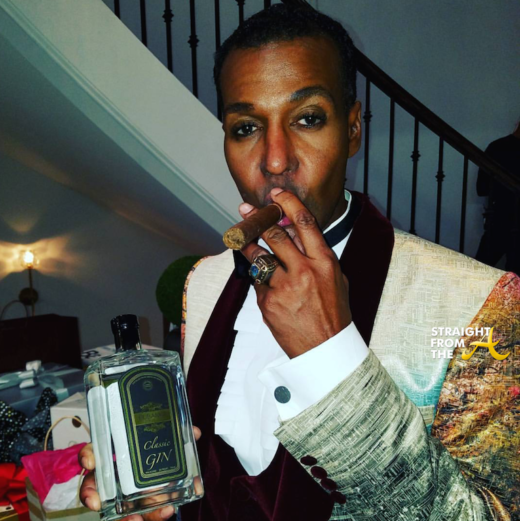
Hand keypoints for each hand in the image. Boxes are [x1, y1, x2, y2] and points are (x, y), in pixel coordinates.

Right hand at [79, 426, 201, 520]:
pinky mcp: (138, 508)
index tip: (90, 462)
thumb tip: (195, 432)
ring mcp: (124, 495)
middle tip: (97, 502)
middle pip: (94, 486)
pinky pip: (142, 515)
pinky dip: (156, 515)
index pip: (93, 451)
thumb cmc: (160, 449)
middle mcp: (113, 475)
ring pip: (114, 508)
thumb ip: (180, 435)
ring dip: (124, 516)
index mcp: (116, 452)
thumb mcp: (169, 437)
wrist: (172, 466)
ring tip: (136, 519)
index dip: (88, 456)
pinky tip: (167, 511)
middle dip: (92, 495)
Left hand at [240, 188, 350, 357]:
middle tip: (246, 209)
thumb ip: (316, 254)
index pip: (304, 223)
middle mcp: (303, 271)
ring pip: (258, 256)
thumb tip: (294, 229)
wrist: (325, 348)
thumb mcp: (335, 278)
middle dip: (258, 219)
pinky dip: (257, 275)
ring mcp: (284, 288)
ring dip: (247, 243)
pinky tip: (260, 276)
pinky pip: (257, 280)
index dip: (288, 204)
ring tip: (238, 235)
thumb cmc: (333, 311)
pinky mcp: (268, 302)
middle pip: (275, 235)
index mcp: (324, 262)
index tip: (276, 194)